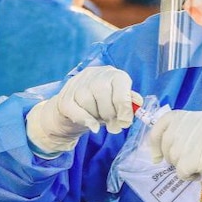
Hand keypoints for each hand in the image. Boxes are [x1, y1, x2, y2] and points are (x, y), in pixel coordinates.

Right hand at [25, 66, 141, 156]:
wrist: (75, 113)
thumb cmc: (103, 107)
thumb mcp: (118, 104)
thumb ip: (128, 102)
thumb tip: (137, 102)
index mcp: (112, 74)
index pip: (119, 82)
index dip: (124, 104)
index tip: (125, 121)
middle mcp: (94, 74)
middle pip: (102, 91)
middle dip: (110, 113)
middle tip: (114, 125)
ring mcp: (77, 84)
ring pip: (87, 100)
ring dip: (97, 116)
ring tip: (101, 120)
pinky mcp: (64, 98)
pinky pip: (75, 109)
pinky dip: (86, 120)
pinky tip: (93, 127)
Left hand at [149, 110, 201, 193]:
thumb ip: (185, 133)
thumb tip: (158, 149)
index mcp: (196, 116)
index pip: (164, 121)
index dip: (155, 138)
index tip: (156, 153)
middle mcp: (193, 124)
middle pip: (166, 142)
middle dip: (172, 157)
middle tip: (187, 162)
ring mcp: (193, 139)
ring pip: (172, 158)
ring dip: (181, 167)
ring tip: (198, 166)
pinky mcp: (194, 156)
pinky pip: (179, 171)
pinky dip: (187, 176)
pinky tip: (199, 174)